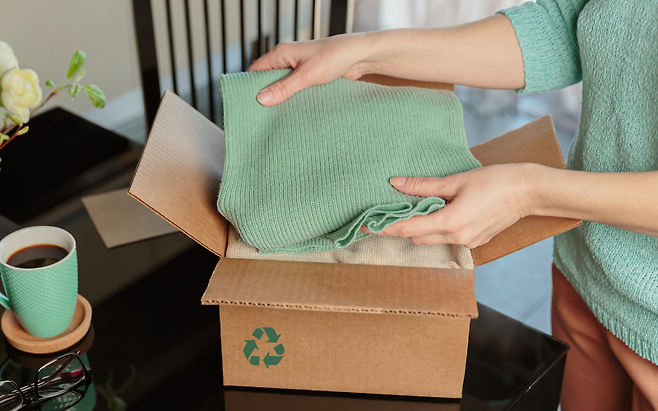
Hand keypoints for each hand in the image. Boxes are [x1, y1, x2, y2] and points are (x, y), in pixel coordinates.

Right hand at [248, 33, 377, 105]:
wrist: (359, 56)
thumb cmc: (334, 58)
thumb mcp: (306, 75)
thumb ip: (284, 87)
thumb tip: (262, 99)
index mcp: (282, 53)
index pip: (256, 69)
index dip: (250, 86)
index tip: (247, 103)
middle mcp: (288, 59)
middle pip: (268, 79)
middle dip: (266, 94)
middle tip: (261, 114)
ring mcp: (299, 67)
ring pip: (282, 85)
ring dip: (281, 98)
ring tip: (276, 115)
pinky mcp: (309, 76)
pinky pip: (295, 88)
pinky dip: (293, 98)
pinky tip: (293, 110)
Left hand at [364, 164, 532, 247]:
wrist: (528, 191)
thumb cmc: (496, 181)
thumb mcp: (456, 180)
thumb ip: (423, 185)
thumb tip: (396, 183)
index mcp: (450, 222)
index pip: (408, 229)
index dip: (386, 228)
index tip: (368, 226)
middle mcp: (457, 237)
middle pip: (417, 238)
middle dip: (402, 228)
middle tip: (388, 213)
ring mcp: (468, 242)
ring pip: (432, 240)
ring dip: (420, 228)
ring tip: (412, 210)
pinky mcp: (476, 242)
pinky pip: (448, 238)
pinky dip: (437, 229)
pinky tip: (438, 213)